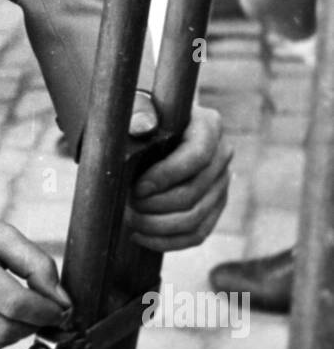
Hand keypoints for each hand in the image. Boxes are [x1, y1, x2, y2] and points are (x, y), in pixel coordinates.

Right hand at [0, 186, 71, 348]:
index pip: (16, 305)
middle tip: (48, 312)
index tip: (62, 309)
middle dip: (34, 325)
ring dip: (17, 332)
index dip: (46, 312)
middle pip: (5, 329)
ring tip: (24, 311)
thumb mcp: (0, 232)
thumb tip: (63, 302)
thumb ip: (37, 264)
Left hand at [125, 104, 231, 250]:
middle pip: (194, 193)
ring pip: (195, 218)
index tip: (137, 188)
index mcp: (209, 126)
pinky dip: (166, 241)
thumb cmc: (143, 117)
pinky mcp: (214, 207)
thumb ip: (138, 111)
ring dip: (157, 226)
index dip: (166, 177)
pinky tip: (139, 236)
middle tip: (126, 206)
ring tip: (129, 220)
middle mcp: (222, 155)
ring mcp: (221, 184)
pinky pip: (197, 235)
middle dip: (155, 206)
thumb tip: (142, 125)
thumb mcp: (137, 107)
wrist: (152, 132)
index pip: (196, 157)